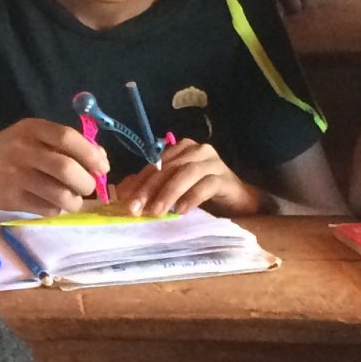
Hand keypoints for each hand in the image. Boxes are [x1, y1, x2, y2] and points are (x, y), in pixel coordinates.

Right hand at [0, 118, 110, 214]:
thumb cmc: (3, 154)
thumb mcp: (28, 138)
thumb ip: (60, 145)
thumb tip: (100, 160)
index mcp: (31, 128)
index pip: (69, 138)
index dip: (92, 154)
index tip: (103, 168)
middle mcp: (23, 149)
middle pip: (67, 168)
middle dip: (87, 182)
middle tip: (88, 188)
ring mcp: (15, 175)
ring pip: (59, 193)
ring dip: (75, 202)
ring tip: (73, 201)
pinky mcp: (10, 198)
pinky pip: (45, 209)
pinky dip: (56, 210)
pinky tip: (52, 206)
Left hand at [109, 138, 259, 217]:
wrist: (239, 202)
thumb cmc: (202, 195)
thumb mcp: (173, 190)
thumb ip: (152, 187)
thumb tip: (122, 193)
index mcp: (181, 150)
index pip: (154, 164)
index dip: (138, 181)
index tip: (124, 200)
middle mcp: (197, 151)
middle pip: (168, 167)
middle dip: (150, 189)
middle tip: (137, 209)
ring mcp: (213, 162)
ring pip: (186, 173)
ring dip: (169, 193)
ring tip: (157, 211)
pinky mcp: (225, 178)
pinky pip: (206, 185)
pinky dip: (192, 197)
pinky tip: (182, 211)